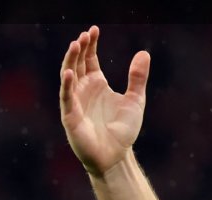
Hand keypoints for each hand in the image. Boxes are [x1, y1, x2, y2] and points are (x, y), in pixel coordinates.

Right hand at [59, 26, 150, 176]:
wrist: (116, 156)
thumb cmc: (123, 130)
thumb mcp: (135, 100)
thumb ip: (137, 78)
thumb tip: (144, 53)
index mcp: (96, 84)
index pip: (89, 59)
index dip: (90, 45)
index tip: (94, 30)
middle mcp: (83, 90)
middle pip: (77, 63)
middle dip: (80, 49)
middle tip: (84, 35)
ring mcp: (75, 102)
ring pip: (68, 76)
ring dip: (70, 61)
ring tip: (76, 45)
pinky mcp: (70, 116)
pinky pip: (66, 97)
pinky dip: (67, 85)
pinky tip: (70, 72)